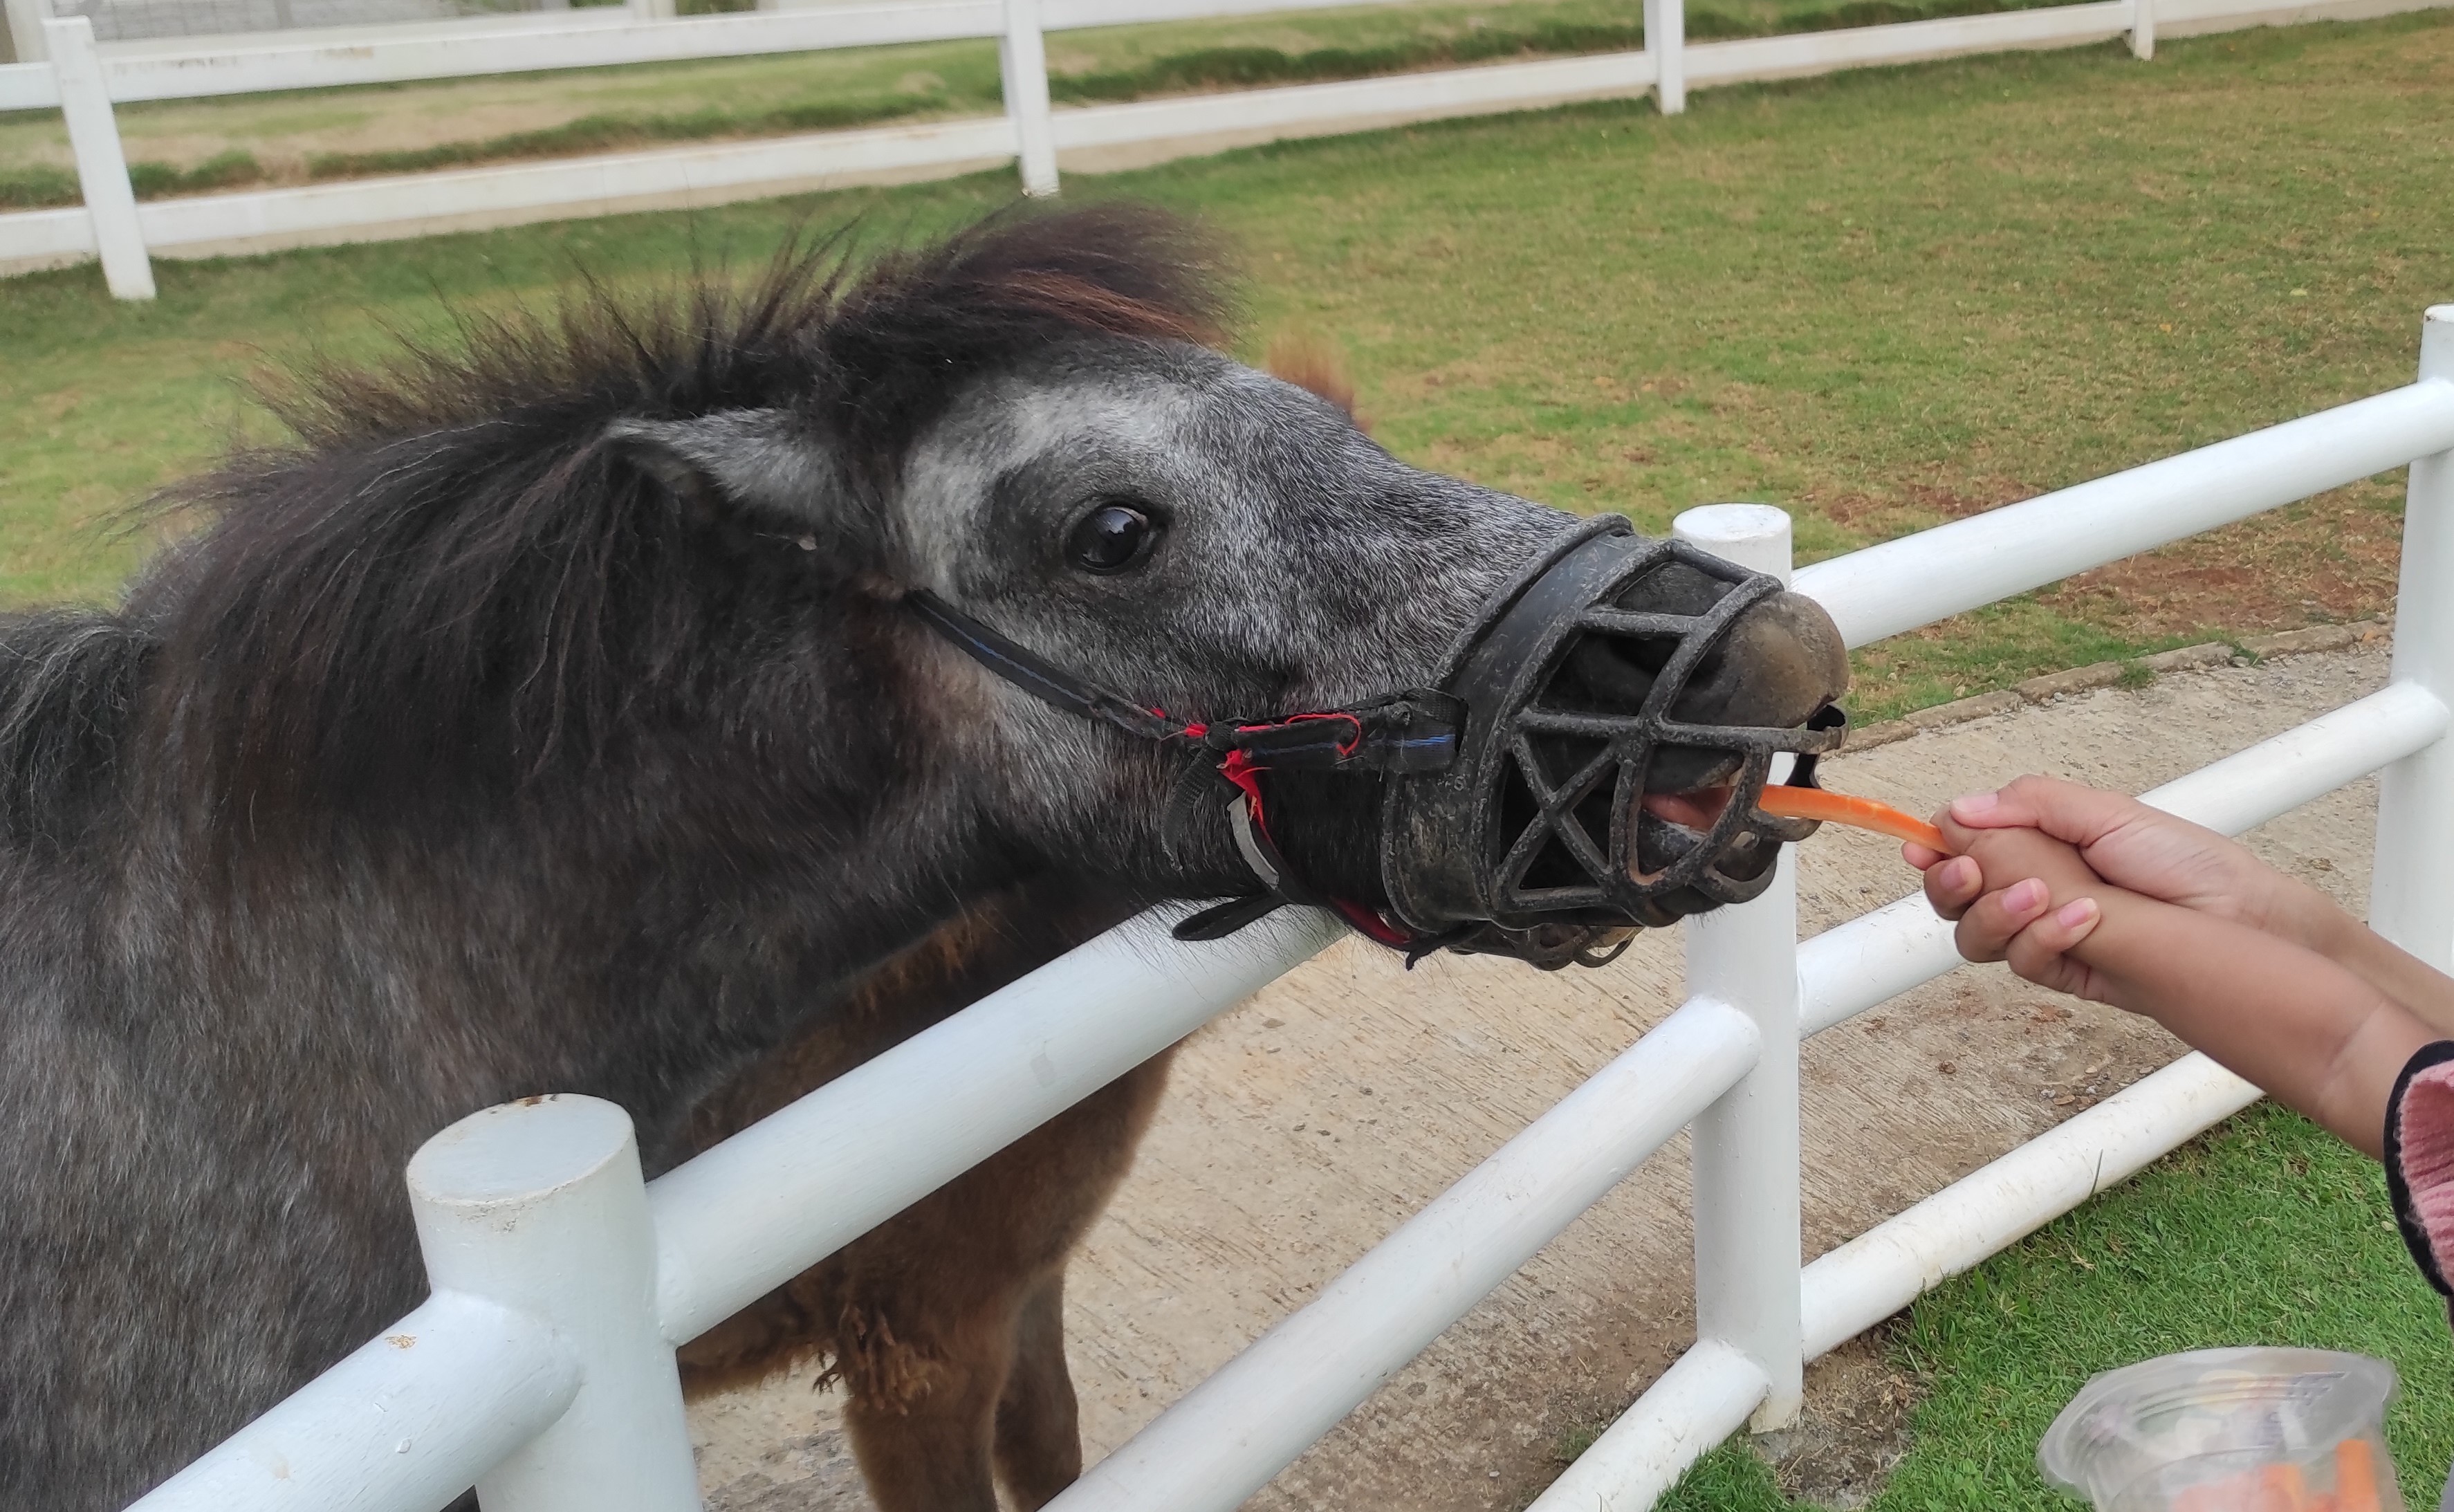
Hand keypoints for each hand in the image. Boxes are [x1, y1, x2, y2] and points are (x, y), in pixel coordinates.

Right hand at [1908, 775, 2338, 949]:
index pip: (1962, 849)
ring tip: (2039, 893)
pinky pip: (2023, 963)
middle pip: (1954, 899)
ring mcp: (2045, 936)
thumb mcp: (2106, 812)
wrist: (2240, 918)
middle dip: (1951, 885)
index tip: (1923, 846)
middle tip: (1972, 871)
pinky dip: (2042, 939)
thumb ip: (2029, 806)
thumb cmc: (2186, 861)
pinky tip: (2082, 918)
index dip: (1935, 850)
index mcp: (2036, 845)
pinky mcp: (2067, 974)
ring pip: (1976, 938)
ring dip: (1995, 914)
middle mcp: (2031, 892)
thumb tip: (1956, 810)